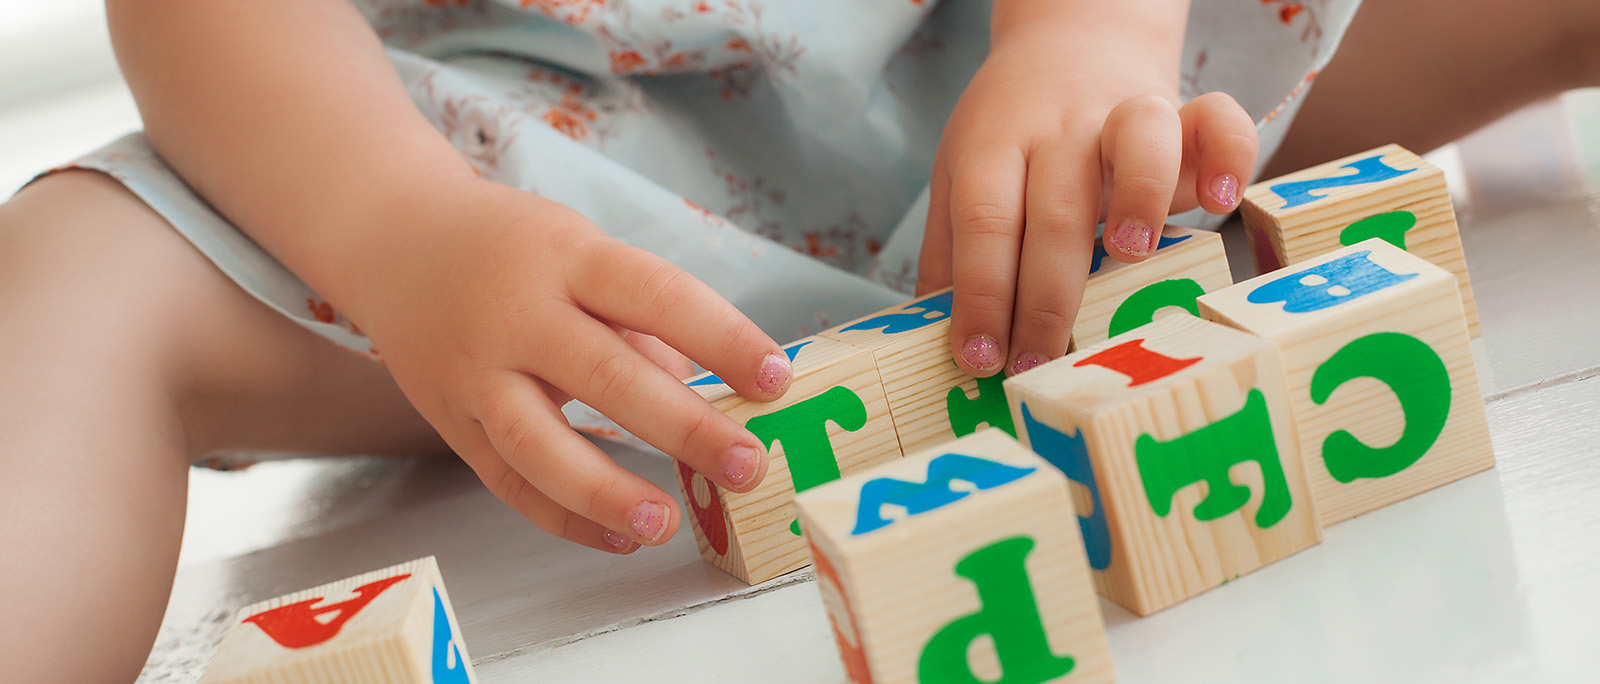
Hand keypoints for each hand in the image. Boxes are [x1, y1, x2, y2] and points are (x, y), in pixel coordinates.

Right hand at [349, 180, 790, 552]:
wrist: (393, 239)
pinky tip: (617, 536)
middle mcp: (516, 313)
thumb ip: (643, 321)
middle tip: (747, 465)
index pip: (656, 294)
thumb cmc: (515, 248)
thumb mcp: (582, 252)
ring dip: (607, 491)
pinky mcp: (450, 419)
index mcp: (567, 256)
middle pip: (607, 375)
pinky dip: (562, 516)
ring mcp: (475, 371)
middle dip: (685, 427)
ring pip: (539, 444)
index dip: (721, 337)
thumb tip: (711, 396)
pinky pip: (506, 480)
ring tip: (666, 523)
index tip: (776, 377)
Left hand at [916, 21, 1258, 377]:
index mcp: (994, 146)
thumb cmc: (1013, 131)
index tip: (979, 358)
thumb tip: (938, 342)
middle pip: (1055, 207)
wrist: (1070, 40)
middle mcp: (1059, 130)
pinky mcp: (1183, 113)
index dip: (981, 294)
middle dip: (1046, 298)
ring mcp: (1124, 115)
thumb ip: (952, 252)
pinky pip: (1217, 118)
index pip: (984, 221)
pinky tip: (1222, 201)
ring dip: (1139, 199)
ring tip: (1131, 255)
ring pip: (1138, 141)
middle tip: (1037, 362)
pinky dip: (1229, 154)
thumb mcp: (960, 176)